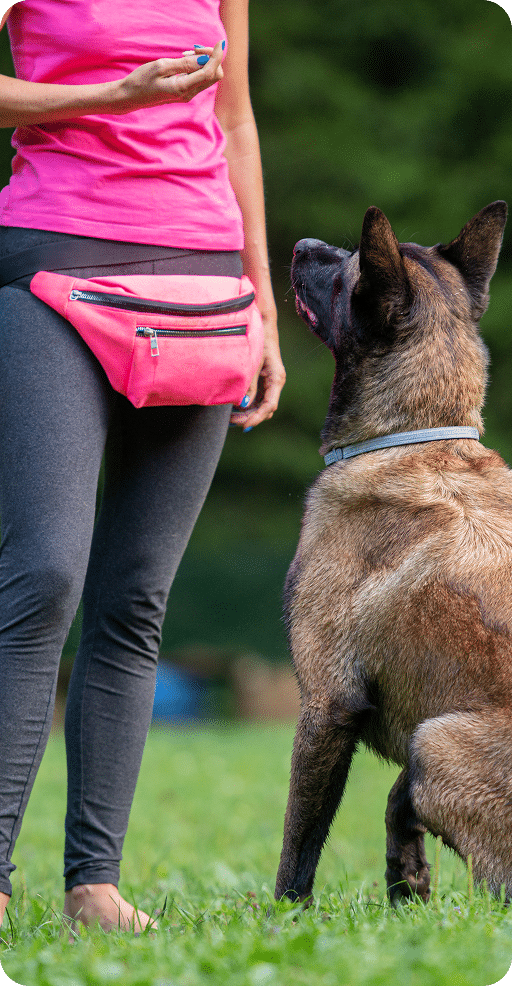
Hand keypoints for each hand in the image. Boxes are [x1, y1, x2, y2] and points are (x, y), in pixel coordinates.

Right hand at [115, 40, 224, 111]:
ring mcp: (188, 94)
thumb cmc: (142, 80)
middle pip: (214, 75)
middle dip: (211, 58)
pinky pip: (200, 78)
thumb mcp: (161, 66)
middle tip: (193, 48)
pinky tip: (184, 59)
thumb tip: (205, 59)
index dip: (216, 56)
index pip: (209, 72)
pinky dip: (198, 66)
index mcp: (183, 88)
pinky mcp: (186, 92)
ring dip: (203, 61)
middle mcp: (189, 94)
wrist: (131, 97)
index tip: (219, 42)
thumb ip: (185, 64)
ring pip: (208, 76)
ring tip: (185, 53)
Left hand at [230, 308, 285, 428]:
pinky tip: (234, 408)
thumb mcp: (252, 363)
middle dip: (250, 417)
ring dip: (248, 413)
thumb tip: (243, 404)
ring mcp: (269, 383)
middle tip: (232, 422)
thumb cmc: (257, 341)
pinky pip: (257, 399)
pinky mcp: (263, 380)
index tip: (244, 425)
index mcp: (276, 379)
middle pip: (265, 409)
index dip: (257, 417)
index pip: (269, 406)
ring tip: (231, 417)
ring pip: (261, 406)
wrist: (261, 325)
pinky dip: (247, 405)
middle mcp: (275, 383)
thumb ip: (249, 384)